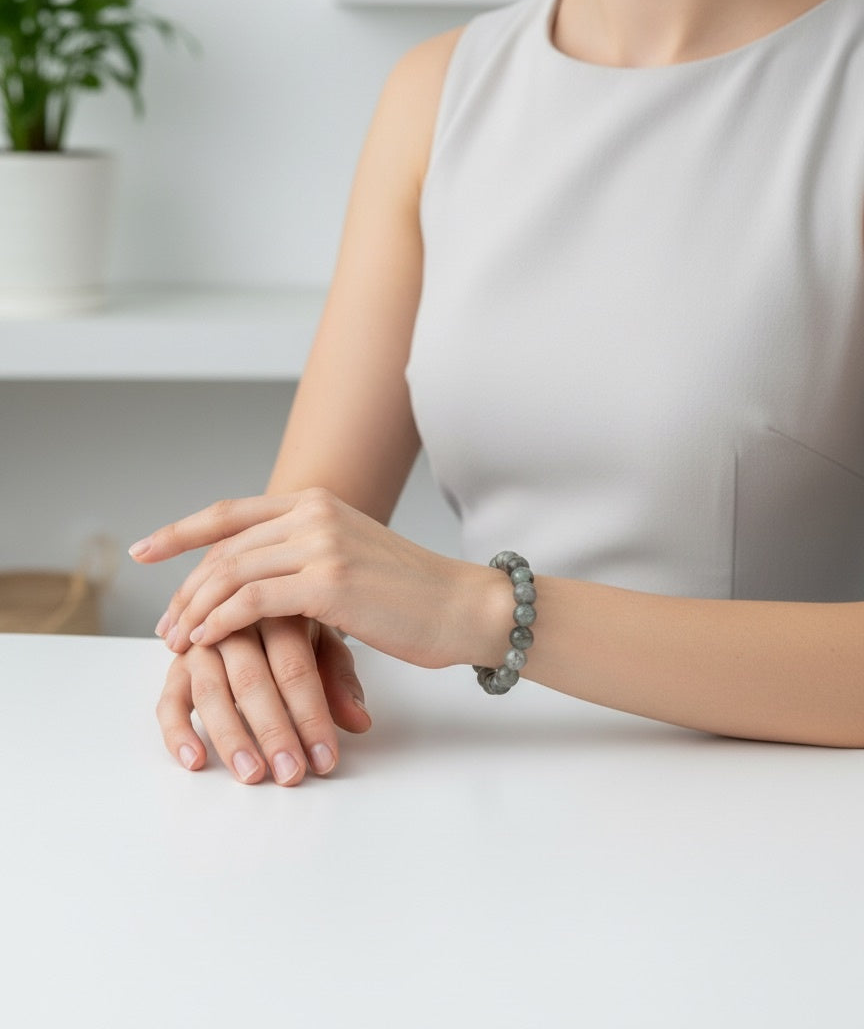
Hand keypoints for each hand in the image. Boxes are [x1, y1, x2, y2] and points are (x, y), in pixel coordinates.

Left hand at [130, 488, 499, 669]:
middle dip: (184, 586)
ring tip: (176, 639)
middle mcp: (314, 512)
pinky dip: (220, 620)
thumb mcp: (351, 558)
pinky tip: (204, 640)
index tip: (144, 550)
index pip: (230, 512)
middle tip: (163, 623)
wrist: (464, 607)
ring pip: (231, 571)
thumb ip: (303, 559)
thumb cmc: (410, 596)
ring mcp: (321, 543)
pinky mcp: (329, 582)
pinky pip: (254, 599)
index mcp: (317, 501)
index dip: (180, 532)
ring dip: (194, 607)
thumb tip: (253, 586)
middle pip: (223, 545)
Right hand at [155, 616, 371, 784]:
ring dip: (230, 737)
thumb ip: (340, 681)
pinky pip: (168, 701)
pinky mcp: (175, 667)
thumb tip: (359, 721)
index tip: (325, 759)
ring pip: (211, 691)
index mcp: (279, 612)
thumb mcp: (324, 645)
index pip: (295, 669)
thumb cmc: (294, 627)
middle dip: (274, 732)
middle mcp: (236, 625)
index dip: (311, 716)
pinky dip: (178, 733)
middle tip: (291, 773)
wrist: (252, 593)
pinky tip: (195, 761)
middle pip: (252, 681)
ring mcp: (201, 645)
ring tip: (251, 774)